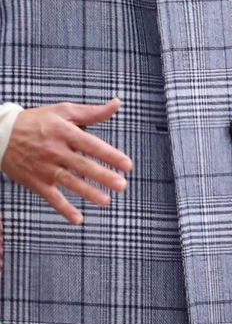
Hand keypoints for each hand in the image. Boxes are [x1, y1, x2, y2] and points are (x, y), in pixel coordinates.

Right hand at [1, 99, 131, 225]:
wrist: (0, 134)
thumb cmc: (36, 121)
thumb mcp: (62, 111)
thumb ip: (91, 112)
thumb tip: (116, 103)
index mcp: (63, 131)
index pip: (90, 144)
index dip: (109, 155)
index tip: (127, 165)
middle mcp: (54, 150)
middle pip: (82, 164)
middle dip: (102, 175)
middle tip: (121, 185)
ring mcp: (44, 167)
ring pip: (68, 181)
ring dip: (87, 192)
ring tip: (105, 201)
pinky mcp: (35, 181)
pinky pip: (51, 197)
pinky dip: (63, 209)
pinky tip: (78, 219)